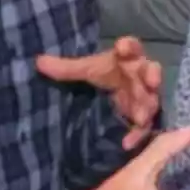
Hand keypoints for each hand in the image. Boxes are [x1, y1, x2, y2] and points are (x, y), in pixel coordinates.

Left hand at [38, 37, 160, 149]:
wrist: (113, 93)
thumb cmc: (104, 73)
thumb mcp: (85, 70)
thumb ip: (65, 68)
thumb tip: (38, 62)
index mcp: (127, 59)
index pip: (131, 47)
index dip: (129, 46)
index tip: (122, 47)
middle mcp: (140, 75)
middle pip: (150, 71)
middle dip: (152, 75)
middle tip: (151, 80)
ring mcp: (145, 96)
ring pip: (151, 99)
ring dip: (147, 107)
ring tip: (140, 116)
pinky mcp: (143, 116)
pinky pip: (144, 127)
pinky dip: (136, 135)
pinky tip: (126, 143)